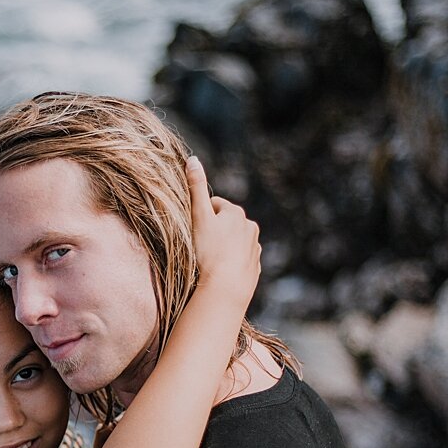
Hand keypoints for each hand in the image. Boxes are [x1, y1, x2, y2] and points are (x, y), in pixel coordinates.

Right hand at [187, 154, 259, 308]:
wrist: (225, 289)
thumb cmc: (208, 251)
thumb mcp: (198, 216)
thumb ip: (196, 187)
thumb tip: (192, 159)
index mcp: (236, 213)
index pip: (214, 205)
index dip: (201, 216)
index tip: (193, 229)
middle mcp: (250, 227)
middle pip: (226, 223)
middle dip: (214, 230)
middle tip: (199, 245)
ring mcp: (254, 248)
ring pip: (234, 241)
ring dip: (223, 246)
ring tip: (209, 260)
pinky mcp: (255, 266)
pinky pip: (240, 259)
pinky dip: (231, 262)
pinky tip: (220, 271)